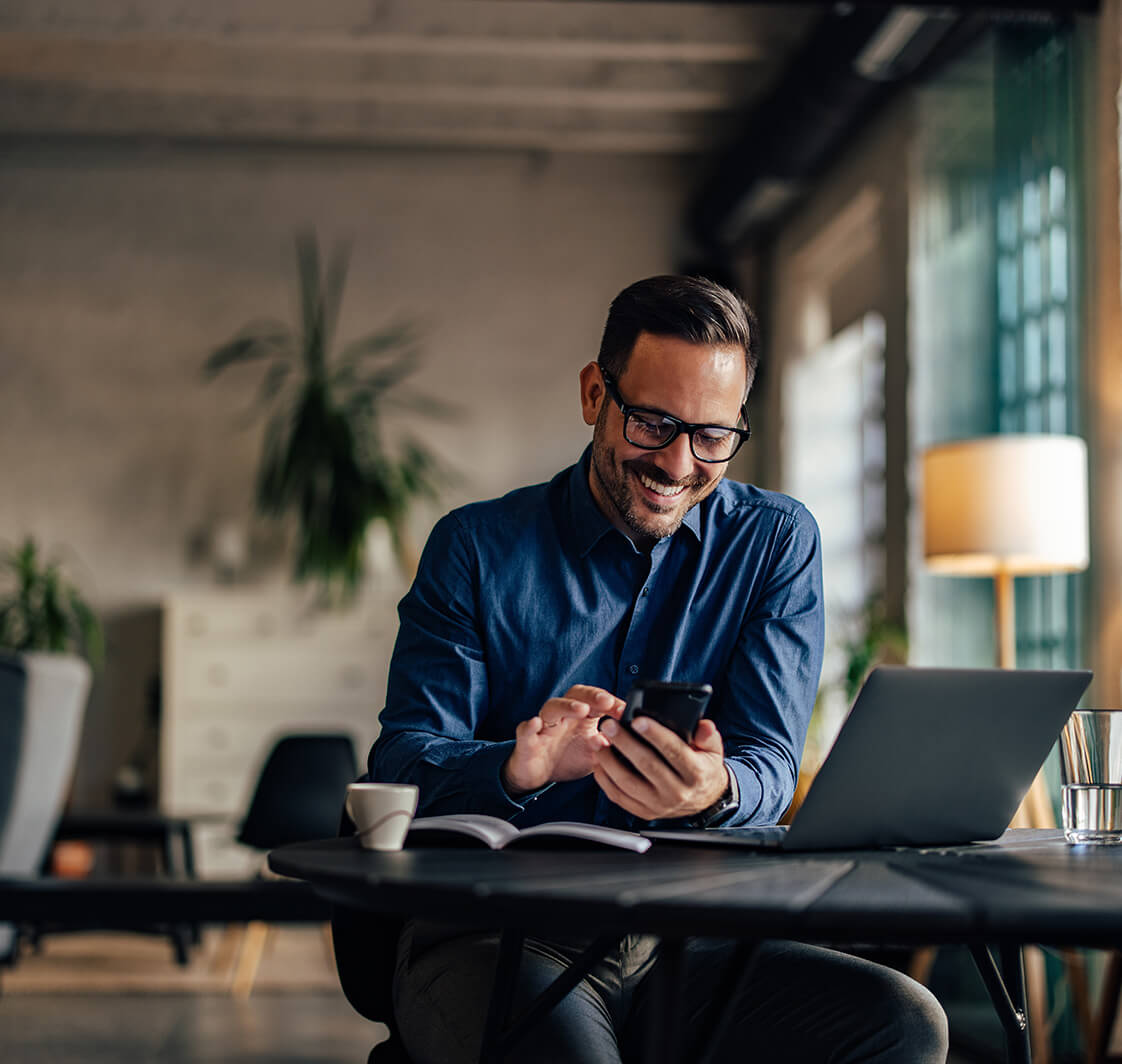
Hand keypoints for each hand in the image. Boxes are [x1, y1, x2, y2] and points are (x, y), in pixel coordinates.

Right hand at [502, 685, 624, 795]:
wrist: (539, 776)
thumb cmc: (568, 758)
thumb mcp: (595, 755)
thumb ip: (609, 748)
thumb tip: (625, 740)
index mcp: (581, 716)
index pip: (597, 701)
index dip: (611, 703)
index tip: (626, 711)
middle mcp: (563, 715)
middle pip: (575, 694)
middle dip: (592, 696)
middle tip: (607, 702)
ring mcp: (544, 726)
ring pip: (552, 707)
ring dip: (567, 706)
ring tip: (581, 709)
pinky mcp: (527, 740)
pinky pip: (526, 730)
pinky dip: (530, 726)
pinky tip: (535, 724)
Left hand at [592, 715, 727, 819]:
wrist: (705, 800)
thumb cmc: (704, 768)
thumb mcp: (713, 750)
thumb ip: (708, 735)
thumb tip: (704, 725)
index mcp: (696, 773)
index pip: (674, 751)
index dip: (655, 735)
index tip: (638, 720)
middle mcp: (678, 792)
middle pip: (647, 765)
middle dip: (625, 743)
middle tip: (609, 726)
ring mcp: (659, 805)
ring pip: (628, 783)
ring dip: (609, 761)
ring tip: (598, 741)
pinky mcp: (645, 812)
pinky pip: (619, 797)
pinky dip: (605, 780)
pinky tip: (599, 762)